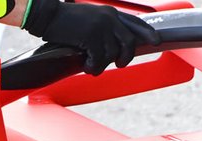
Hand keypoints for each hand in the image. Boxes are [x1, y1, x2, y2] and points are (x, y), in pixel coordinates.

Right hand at [23, 0, 159, 75]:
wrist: (45, 14)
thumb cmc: (65, 20)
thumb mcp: (90, 20)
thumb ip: (106, 30)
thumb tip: (117, 49)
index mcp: (110, 13)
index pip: (136, 23)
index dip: (147, 33)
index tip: (156, 41)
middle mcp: (109, 18)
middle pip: (129, 43)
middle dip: (126, 57)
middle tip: (118, 65)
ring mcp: (101, 27)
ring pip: (113, 54)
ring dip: (103, 64)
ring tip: (92, 66)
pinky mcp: (91, 36)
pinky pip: (99, 59)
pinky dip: (93, 67)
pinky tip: (85, 66)